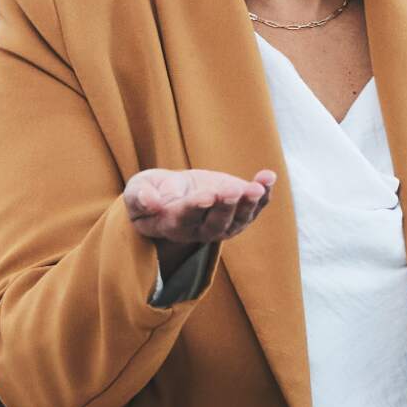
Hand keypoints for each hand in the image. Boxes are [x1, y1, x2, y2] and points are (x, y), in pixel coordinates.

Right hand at [123, 167, 276, 273]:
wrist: (171, 194)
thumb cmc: (151, 192)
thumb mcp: (138, 190)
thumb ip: (141, 197)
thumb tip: (152, 202)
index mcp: (173, 224)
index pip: (185, 218)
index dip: (196, 208)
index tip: (207, 195)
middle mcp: (200, 230)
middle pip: (216, 223)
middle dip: (225, 206)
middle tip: (232, 190)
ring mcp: (222, 224)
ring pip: (238, 219)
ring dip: (250, 203)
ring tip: (257, 186)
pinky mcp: (237, 212)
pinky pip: (255, 206)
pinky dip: (264, 193)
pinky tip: (269, 176)